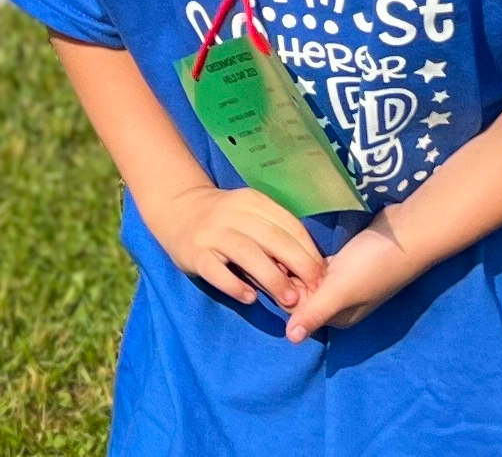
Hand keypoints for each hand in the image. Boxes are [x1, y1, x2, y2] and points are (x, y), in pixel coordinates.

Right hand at [144, 184, 325, 309]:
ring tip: (289, 300)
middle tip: (314, 292)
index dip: (310, 253)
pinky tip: (250, 298)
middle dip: (299, 267)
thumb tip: (306, 275)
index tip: (323, 277)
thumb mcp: (251, 217)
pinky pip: (217, 271)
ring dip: (273, 278)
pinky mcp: (194, 252)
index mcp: (254, 202)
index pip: (289, 227)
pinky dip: (235, 285)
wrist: (178, 209)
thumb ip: (275, 239)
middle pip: (273, 240)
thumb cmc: (225, 219)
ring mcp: (212, 233)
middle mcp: (233, 214)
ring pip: (248, 254)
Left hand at [283, 213, 426, 340]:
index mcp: (339, 318)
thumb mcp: (339, 291)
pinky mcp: (347, 263)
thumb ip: (314, 314)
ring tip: (282, 245)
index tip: (271, 267)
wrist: (407, 234)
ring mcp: (345, 283)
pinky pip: (320, 265)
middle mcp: (340, 304)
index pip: (299, 310)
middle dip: (289, 278)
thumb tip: (290, 340)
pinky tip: (300, 243)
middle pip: (303, 294)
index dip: (282, 290)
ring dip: (298, 266)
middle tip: (275, 252)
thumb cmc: (372, 265)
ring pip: (310, 279)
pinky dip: (309, 258)